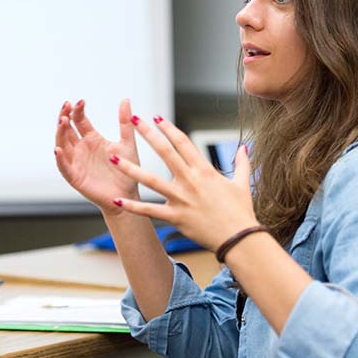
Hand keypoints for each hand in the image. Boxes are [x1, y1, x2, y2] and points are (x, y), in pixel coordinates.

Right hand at [54, 98, 139, 214]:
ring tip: (62, 121)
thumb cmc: (127, 170)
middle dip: (64, 117)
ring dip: (60, 133)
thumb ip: (125, 123)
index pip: (79, 121)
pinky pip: (64, 167)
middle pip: (66, 130)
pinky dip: (60, 159)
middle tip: (66, 106)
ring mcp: (76, 162)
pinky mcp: (75, 177)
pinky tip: (58, 149)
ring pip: (62, 145)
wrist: (128, 194)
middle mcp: (81, 149)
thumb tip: (126, 99)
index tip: (80, 101)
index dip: (77, 110)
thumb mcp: (127, 143)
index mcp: (92, 139)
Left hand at [108, 115, 258, 251]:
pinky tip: (117, 200)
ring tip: (113, 159)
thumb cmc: (241, 212)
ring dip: (130, 169)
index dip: (168, 129)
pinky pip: (150, 211)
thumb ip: (241, 163)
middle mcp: (190, 181)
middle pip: (165, 152)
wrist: (240, 239)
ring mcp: (181, 199)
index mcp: (204, 170)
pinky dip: (133, 206)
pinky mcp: (176, 217)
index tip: (156, 118)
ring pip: (151, 180)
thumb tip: (244, 148)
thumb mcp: (242, 184)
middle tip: (134, 120)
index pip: (183, 143)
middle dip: (148, 134)